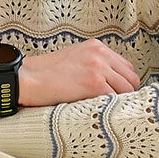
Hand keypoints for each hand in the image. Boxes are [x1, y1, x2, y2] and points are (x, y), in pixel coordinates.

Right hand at [19, 39, 139, 106]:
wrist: (27, 79)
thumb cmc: (46, 73)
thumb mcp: (75, 59)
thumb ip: (95, 65)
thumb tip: (112, 82)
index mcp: (96, 47)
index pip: (126, 67)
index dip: (124, 83)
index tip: (118, 94)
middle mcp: (100, 54)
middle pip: (131, 78)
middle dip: (126, 93)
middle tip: (116, 105)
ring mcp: (98, 68)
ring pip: (127, 90)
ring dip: (120, 101)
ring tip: (108, 109)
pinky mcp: (94, 84)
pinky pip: (115, 99)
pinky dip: (111, 107)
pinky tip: (101, 110)